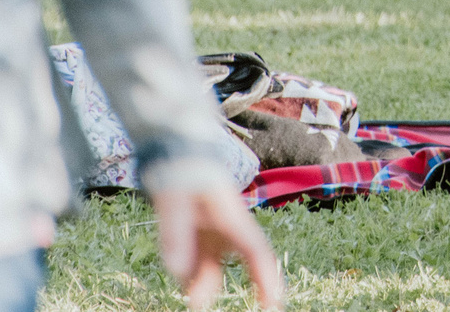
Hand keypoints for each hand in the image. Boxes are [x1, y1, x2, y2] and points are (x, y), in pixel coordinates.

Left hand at [154, 183, 283, 308]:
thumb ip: (175, 232)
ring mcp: (213, 233)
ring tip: (190, 295)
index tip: (275, 303)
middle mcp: (228, 229)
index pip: (256, 252)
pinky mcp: (198, 236)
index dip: (268, 278)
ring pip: (212, 268)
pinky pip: (195, 264)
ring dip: (201, 284)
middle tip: (206, 305)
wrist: (176, 153)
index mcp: (232, 218)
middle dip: (233, 286)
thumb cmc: (181, 171)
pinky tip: (180, 274)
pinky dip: (188, 275)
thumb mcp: (174, 198)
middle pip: (240, 264)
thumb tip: (178, 272)